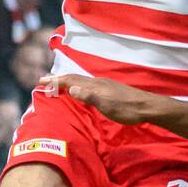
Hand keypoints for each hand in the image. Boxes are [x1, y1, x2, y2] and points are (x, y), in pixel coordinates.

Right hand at [40, 74, 162, 124]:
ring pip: (81, 80)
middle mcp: (98, 82)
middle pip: (74, 78)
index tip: (41, 81)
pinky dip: (78, 85)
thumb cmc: (127, 108)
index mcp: (95, 85)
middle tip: (44, 80)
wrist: (146, 106)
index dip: (55, 81)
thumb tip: (71, 88)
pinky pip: (88, 85)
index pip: (71, 80)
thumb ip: (89, 96)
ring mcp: (105, 85)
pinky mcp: (110, 90)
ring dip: (67, 81)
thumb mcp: (106, 104)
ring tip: (58, 83)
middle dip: (58, 79)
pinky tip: (81, 90)